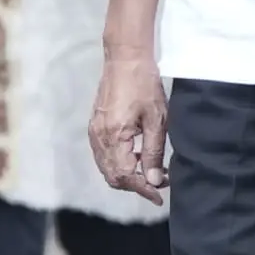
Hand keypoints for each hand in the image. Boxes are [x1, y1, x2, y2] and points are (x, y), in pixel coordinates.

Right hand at [89, 50, 169, 201]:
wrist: (125, 58)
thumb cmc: (144, 85)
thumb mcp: (156, 119)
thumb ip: (153, 152)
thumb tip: (152, 181)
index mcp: (113, 136)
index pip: (125, 176)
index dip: (143, 189)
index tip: (160, 196)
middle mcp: (98, 137)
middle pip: (113, 176)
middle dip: (136, 184)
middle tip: (160, 182)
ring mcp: (94, 132)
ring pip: (107, 167)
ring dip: (128, 175)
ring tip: (152, 170)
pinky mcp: (95, 126)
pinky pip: (104, 155)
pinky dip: (120, 163)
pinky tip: (137, 156)